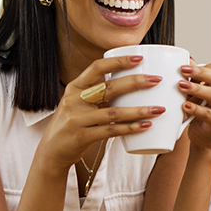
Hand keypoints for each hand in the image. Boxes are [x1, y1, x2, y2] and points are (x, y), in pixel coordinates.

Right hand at [36, 56, 164, 172]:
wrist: (51, 151)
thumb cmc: (72, 123)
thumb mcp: (78, 102)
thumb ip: (97, 93)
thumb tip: (128, 82)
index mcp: (75, 87)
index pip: (97, 67)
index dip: (118, 61)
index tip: (139, 58)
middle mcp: (75, 100)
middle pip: (109, 87)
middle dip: (135, 82)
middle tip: (156, 80)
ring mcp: (78, 118)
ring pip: (114, 112)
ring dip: (139, 110)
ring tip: (158, 109)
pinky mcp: (82, 136)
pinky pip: (111, 131)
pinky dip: (130, 129)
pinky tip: (145, 126)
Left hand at [177, 58, 210, 151]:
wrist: (201, 134)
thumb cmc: (198, 106)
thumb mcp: (194, 89)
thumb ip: (192, 75)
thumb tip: (188, 59)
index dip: (206, 64)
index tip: (185, 64)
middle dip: (200, 73)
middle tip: (182, 70)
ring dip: (196, 89)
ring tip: (181, 86)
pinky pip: (208, 114)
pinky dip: (195, 108)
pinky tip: (184, 105)